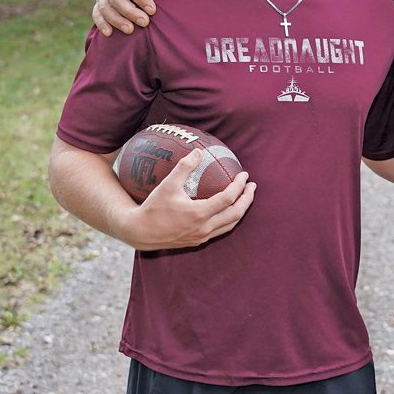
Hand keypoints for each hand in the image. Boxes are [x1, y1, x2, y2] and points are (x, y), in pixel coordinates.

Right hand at [122, 149, 254, 250]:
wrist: (140, 232)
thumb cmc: (153, 207)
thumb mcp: (167, 184)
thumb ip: (184, 167)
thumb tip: (198, 151)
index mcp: (199, 214)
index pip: (228, 199)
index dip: (239, 186)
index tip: (244, 175)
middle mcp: (204, 228)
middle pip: (235, 214)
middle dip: (247, 199)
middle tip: (252, 186)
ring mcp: (202, 236)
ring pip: (230, 225)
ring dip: (241, 210)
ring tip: (245, 197)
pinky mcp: (198, 241)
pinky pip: (220, 231)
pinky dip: (229, 219)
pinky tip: (228, 209)